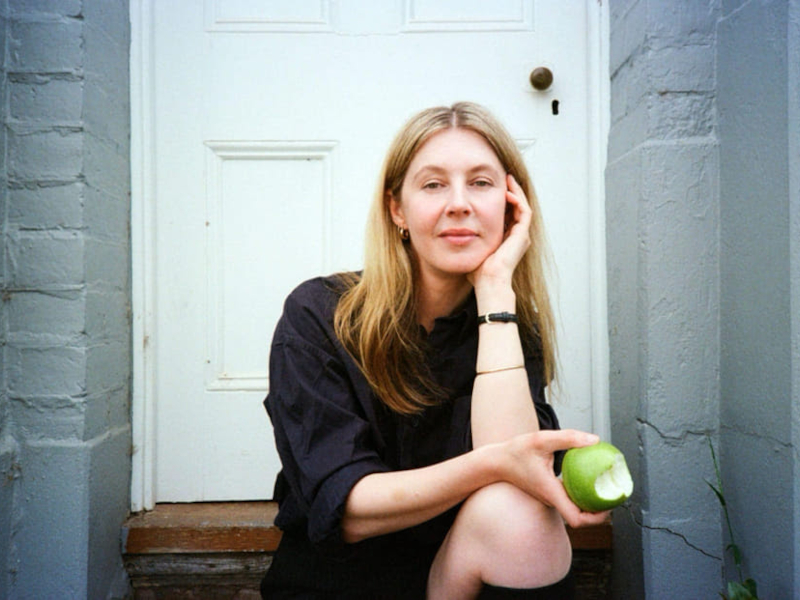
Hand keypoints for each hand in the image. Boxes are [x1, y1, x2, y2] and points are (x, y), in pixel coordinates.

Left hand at [468, 174, 531, 292]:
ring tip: (507, 179)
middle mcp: (517, 237)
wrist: (488, 282)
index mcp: (507, 240)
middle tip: (503, 177)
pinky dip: (517, 200)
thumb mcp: (472, 249)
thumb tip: (453, 233)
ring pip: (523, 206)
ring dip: (516, 192)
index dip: (502, 200)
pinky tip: (506, 192)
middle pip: (517, 208)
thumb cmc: (478, 272)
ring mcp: (521, 236)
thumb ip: (467, 240)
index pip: (507, 214)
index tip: (491, 187)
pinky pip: (524, 211)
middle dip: (510, 191)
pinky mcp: (522, 235)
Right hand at [500, 429, 611, 528]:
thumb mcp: (541, 439)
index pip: (576, 519)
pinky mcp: (548, 492)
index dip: (596, 518)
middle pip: (580, 518)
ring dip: (592, 503)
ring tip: (607, 487)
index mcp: (551, 493)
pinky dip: (581, 493)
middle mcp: (551, 499)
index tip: (609, 506)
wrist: (496, 461)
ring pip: (575, 509)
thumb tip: (595, 440)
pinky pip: (569, 498)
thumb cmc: (516, 451)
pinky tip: (589, 478)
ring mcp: (549, 497)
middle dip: (600, 513)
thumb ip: (568, 438)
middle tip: (614, 495)